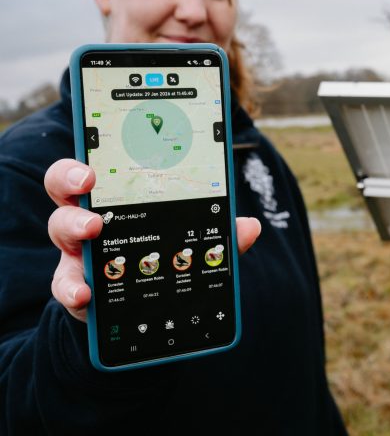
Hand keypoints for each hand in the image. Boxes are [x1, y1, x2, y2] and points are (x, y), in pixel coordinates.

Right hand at [45, 159, 260, 322]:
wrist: (143, 306)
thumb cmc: (164, 256)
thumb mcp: (192, 242)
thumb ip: (219, 235)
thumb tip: (251, 227)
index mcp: (118, 198)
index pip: (95, 166)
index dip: (86, 160)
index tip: (93, 164)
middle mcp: (90, 217)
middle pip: (65, 188)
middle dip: (70, 179)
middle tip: (88, 183)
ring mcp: (79, 250)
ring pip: (60, 228)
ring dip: (74, 225)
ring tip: (92, 230)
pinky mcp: (75, 283)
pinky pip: (65, 283)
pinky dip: (73, 288)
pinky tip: (87, 294)